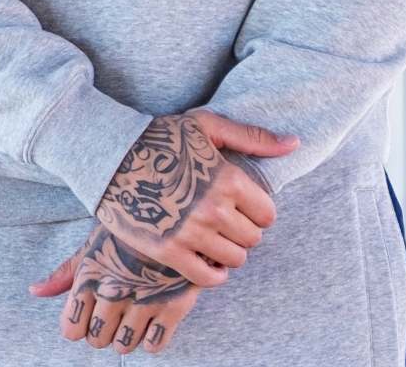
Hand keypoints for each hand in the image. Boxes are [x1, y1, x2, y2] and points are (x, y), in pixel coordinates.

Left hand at [28, 218, 212, 354]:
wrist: (178, 209)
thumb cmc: (130, 227)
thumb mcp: (95, 242)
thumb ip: (65, 272)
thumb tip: (35, 292)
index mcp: (90, 275)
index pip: (71, 330)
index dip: (81, 323)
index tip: (94, 308)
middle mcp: (114, 290)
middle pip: (97, 340)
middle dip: (105, 329)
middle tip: (119, 306)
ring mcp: (145, 299)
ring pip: (124, 346)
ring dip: (129, 334)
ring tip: (138, 309)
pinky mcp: (174, 305)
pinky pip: (155, 345)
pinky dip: (154, 337)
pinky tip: (156, 314)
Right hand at [92, 108, 298, 286]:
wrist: (112, 156)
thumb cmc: (162, 137)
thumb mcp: (208, 126)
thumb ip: (253, 138)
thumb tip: (294, 143)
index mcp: (228, 178)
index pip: (267, 214)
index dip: (258, 211)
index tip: (243, 206)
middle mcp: (213, 209)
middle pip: (252, 239)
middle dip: (244, 231)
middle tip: (227, 222)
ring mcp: (191, 233)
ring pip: (233, 260)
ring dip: (229, 252)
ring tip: (215, 238)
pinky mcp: (168, 251)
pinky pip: (206, 278)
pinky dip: (211, 274)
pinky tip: (205, 260)